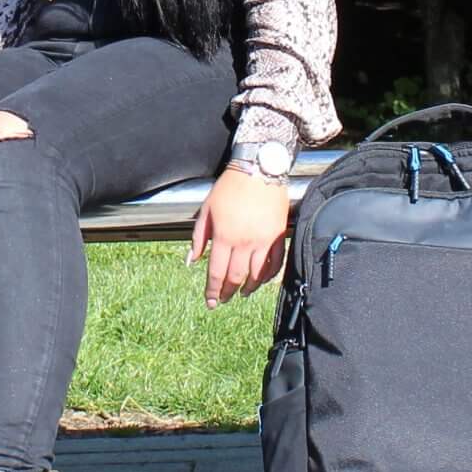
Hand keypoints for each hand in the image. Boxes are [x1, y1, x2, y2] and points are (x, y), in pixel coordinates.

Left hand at [186, 164, 289, 308]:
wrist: (259, 170)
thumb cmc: (230, 187)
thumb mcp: (207, 209)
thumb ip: (199, 237)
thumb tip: (192, 261)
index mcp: (224, 236)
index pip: (216, 272)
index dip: (212, 290)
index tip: (210, 301)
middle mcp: (245, 242)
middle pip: (236, 277)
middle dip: (227, 292)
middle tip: (222, 300)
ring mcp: (264, 241)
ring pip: (256, 275)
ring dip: (248, 288)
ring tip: (241, 294)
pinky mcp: (279, 237)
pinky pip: (276, 264)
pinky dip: (268, 276)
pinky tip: (261, 281)